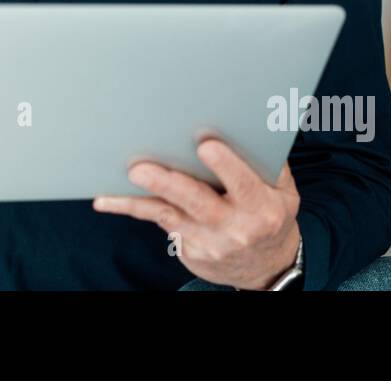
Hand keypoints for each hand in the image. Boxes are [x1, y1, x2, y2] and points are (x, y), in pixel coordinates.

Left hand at [92, 139, 300, 289]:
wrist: (266, 267)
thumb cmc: (272, 215)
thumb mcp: (284, 192)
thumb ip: (269, 162)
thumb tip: (250, 123)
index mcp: (263, 208)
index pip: (243, 184)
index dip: (225, 166)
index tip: (205, 145)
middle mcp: (235, 228)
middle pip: (198, 203)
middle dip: (168, 184)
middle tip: (140, 168)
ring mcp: (210, 242)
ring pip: (170, 215)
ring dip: (139, 199)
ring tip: (115, 184)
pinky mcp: (189, 249)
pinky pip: (159, 222)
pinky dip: (132, 208)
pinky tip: (106, 200)